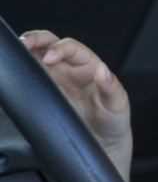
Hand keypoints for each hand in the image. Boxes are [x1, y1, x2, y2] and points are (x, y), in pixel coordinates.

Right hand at [20, 30, 132, 181]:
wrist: (102, 142)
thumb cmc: (113, 120)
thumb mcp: (117, 105)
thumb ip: (111, 88)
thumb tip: (103, 71)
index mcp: (90, 65)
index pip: (72, 48)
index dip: (60, 48)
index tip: (50, 58)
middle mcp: (70, 68)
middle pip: (50, 43)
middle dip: (37, 39)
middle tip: (24, 43)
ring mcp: (55, 78)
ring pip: (36, 56)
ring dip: (25, 51)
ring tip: (16, 51)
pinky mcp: (44, 92)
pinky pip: (30, 75)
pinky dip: (21, 69)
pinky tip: (15, 71)